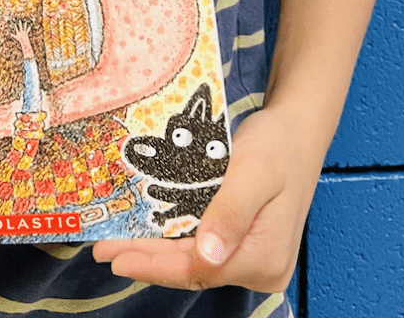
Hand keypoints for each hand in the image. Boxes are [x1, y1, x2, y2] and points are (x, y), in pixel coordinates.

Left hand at [92, 103, 317, 292]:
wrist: (298, 133)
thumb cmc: (278, 146)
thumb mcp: (254, 171)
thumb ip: (231, 212)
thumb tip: (209, 254)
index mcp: (265, 256)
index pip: (201, 268)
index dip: (157, 265)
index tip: (120, 259)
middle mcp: (260, 267)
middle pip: (194, 270)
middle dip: (148, 261)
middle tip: (106, 251)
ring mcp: (253, 259)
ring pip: (195, 262)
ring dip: (157, 254)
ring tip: (117, 246)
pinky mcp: (244, 245)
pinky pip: (203, 250)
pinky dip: (174, 244)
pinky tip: (148, 237)